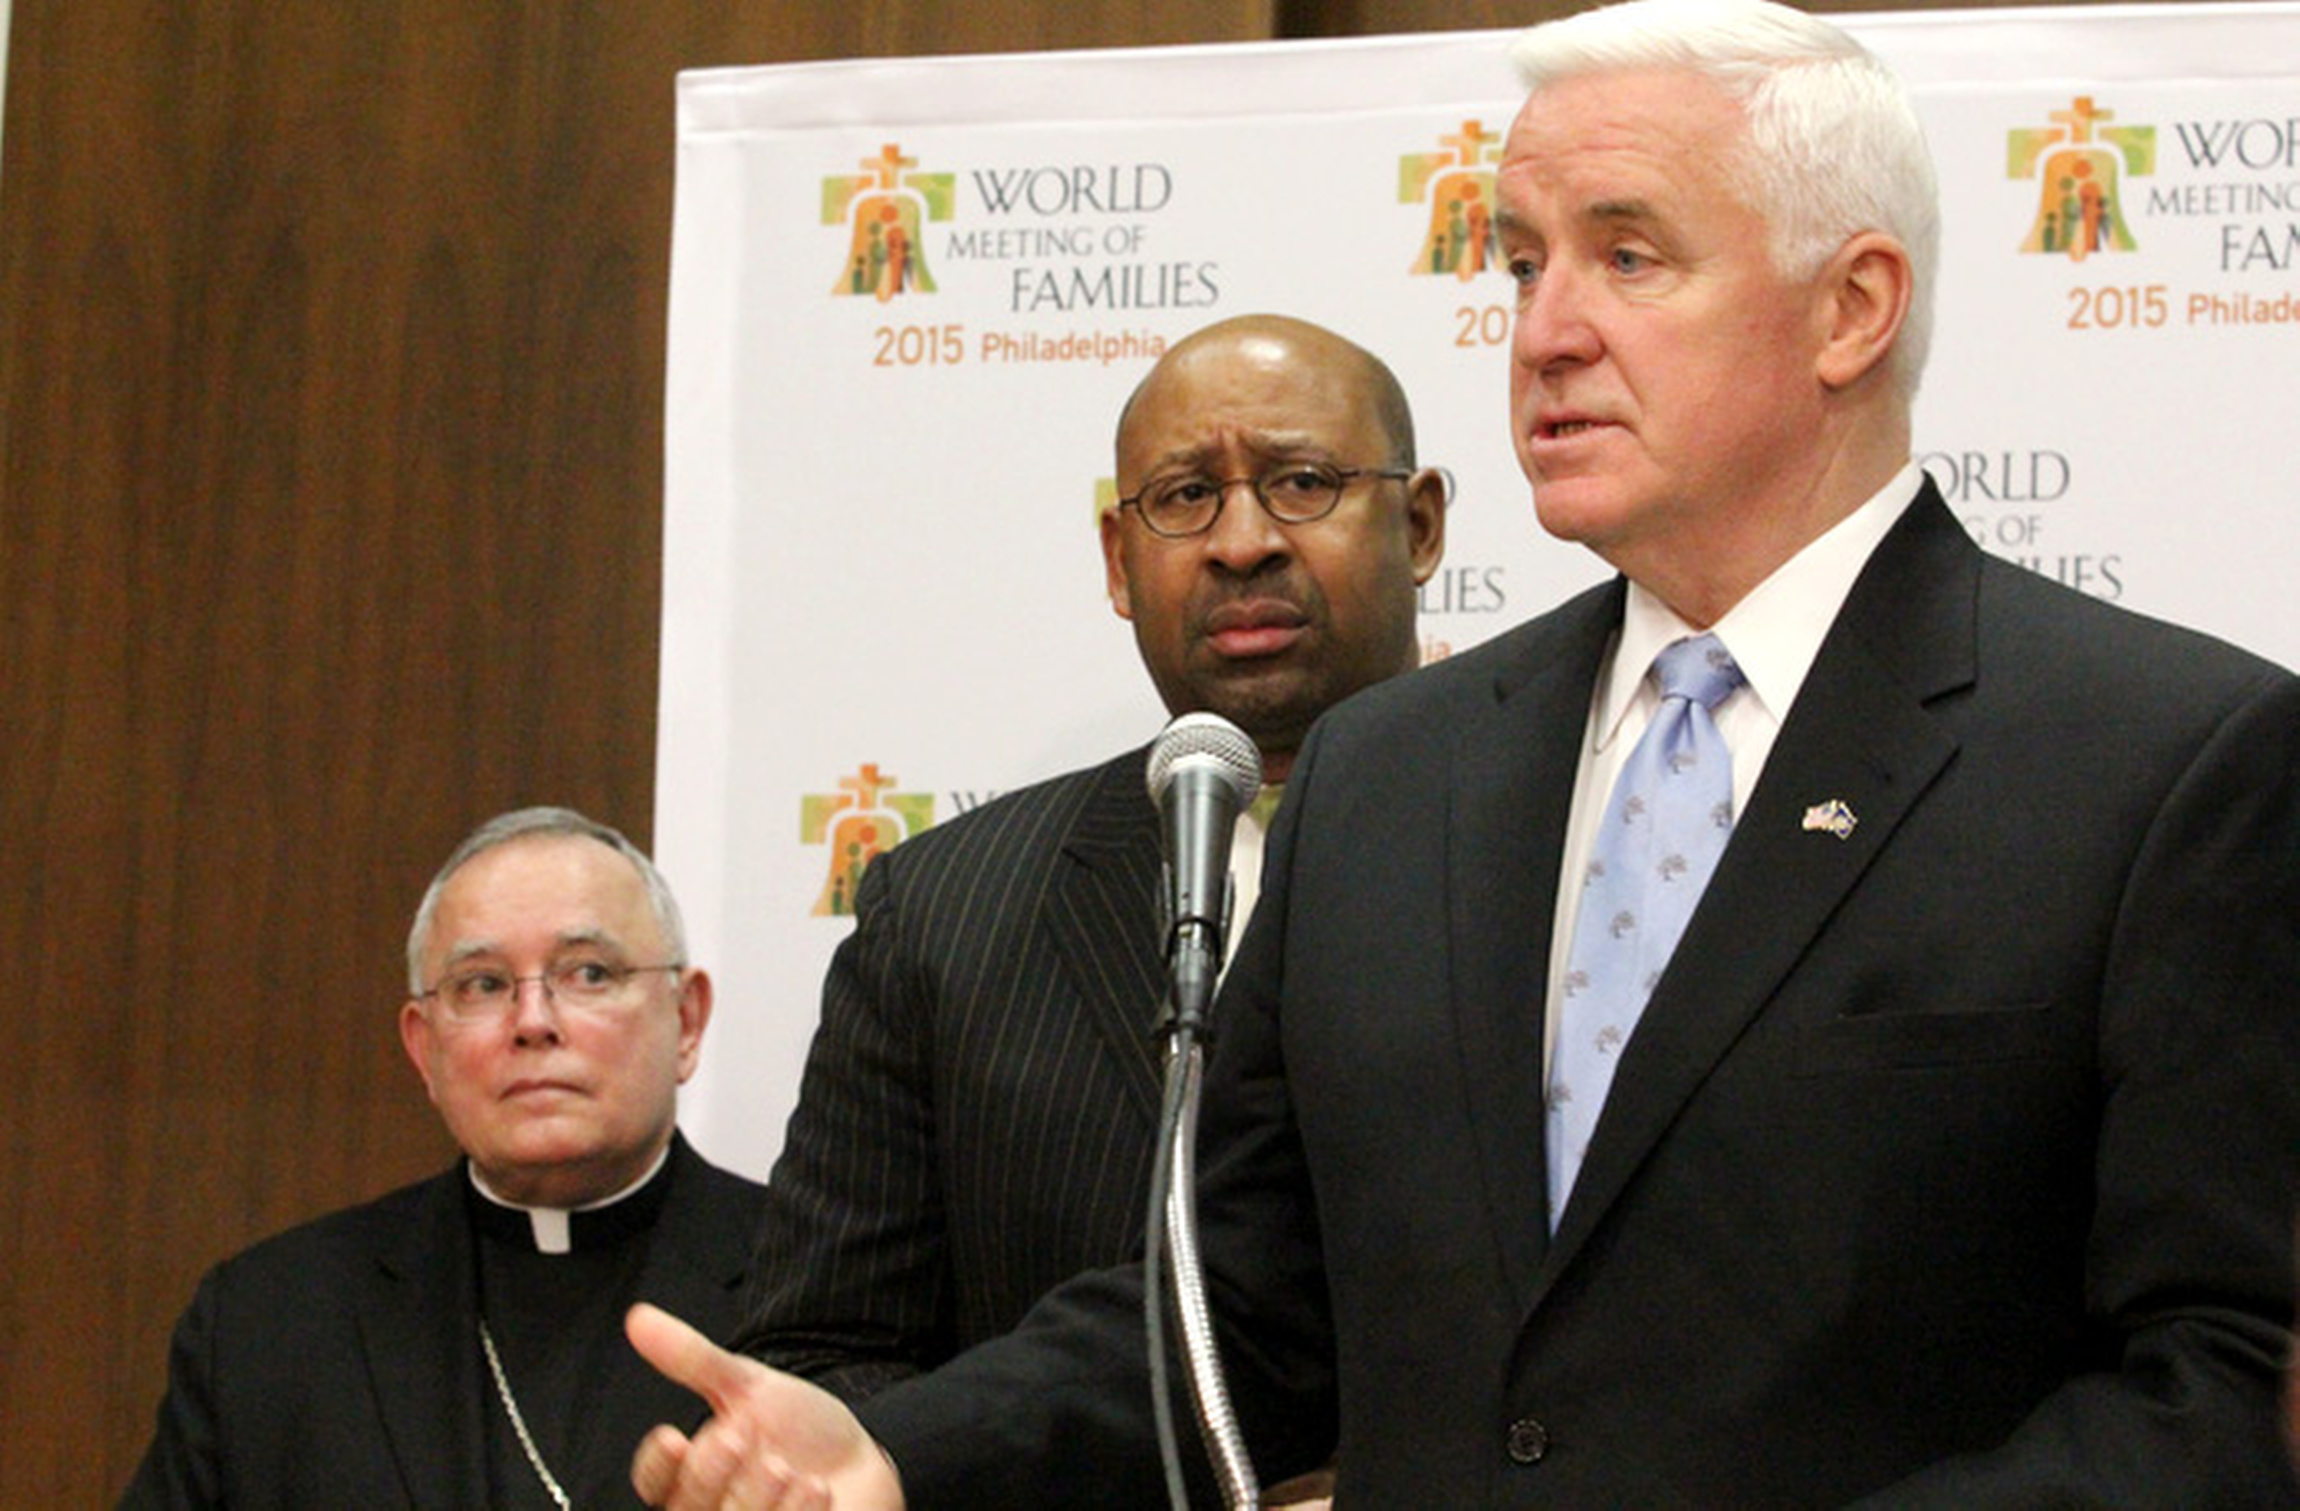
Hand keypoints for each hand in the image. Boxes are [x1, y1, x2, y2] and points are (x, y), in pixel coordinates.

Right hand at [627, 1302, 904, 1509]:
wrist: (863, 1459)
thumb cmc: (799, 1426)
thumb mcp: (748, 1386)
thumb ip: (694, 1359)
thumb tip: (639, 1318)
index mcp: (693, 1474)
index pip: (654, 1479)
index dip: (658, 1463)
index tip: (674, 1435)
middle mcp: (714, 1510)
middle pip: (686, 1507)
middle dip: (707, 1475)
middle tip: (736, 1437)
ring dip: (754, 1497)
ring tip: (784, 1465)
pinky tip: (817, 1488)